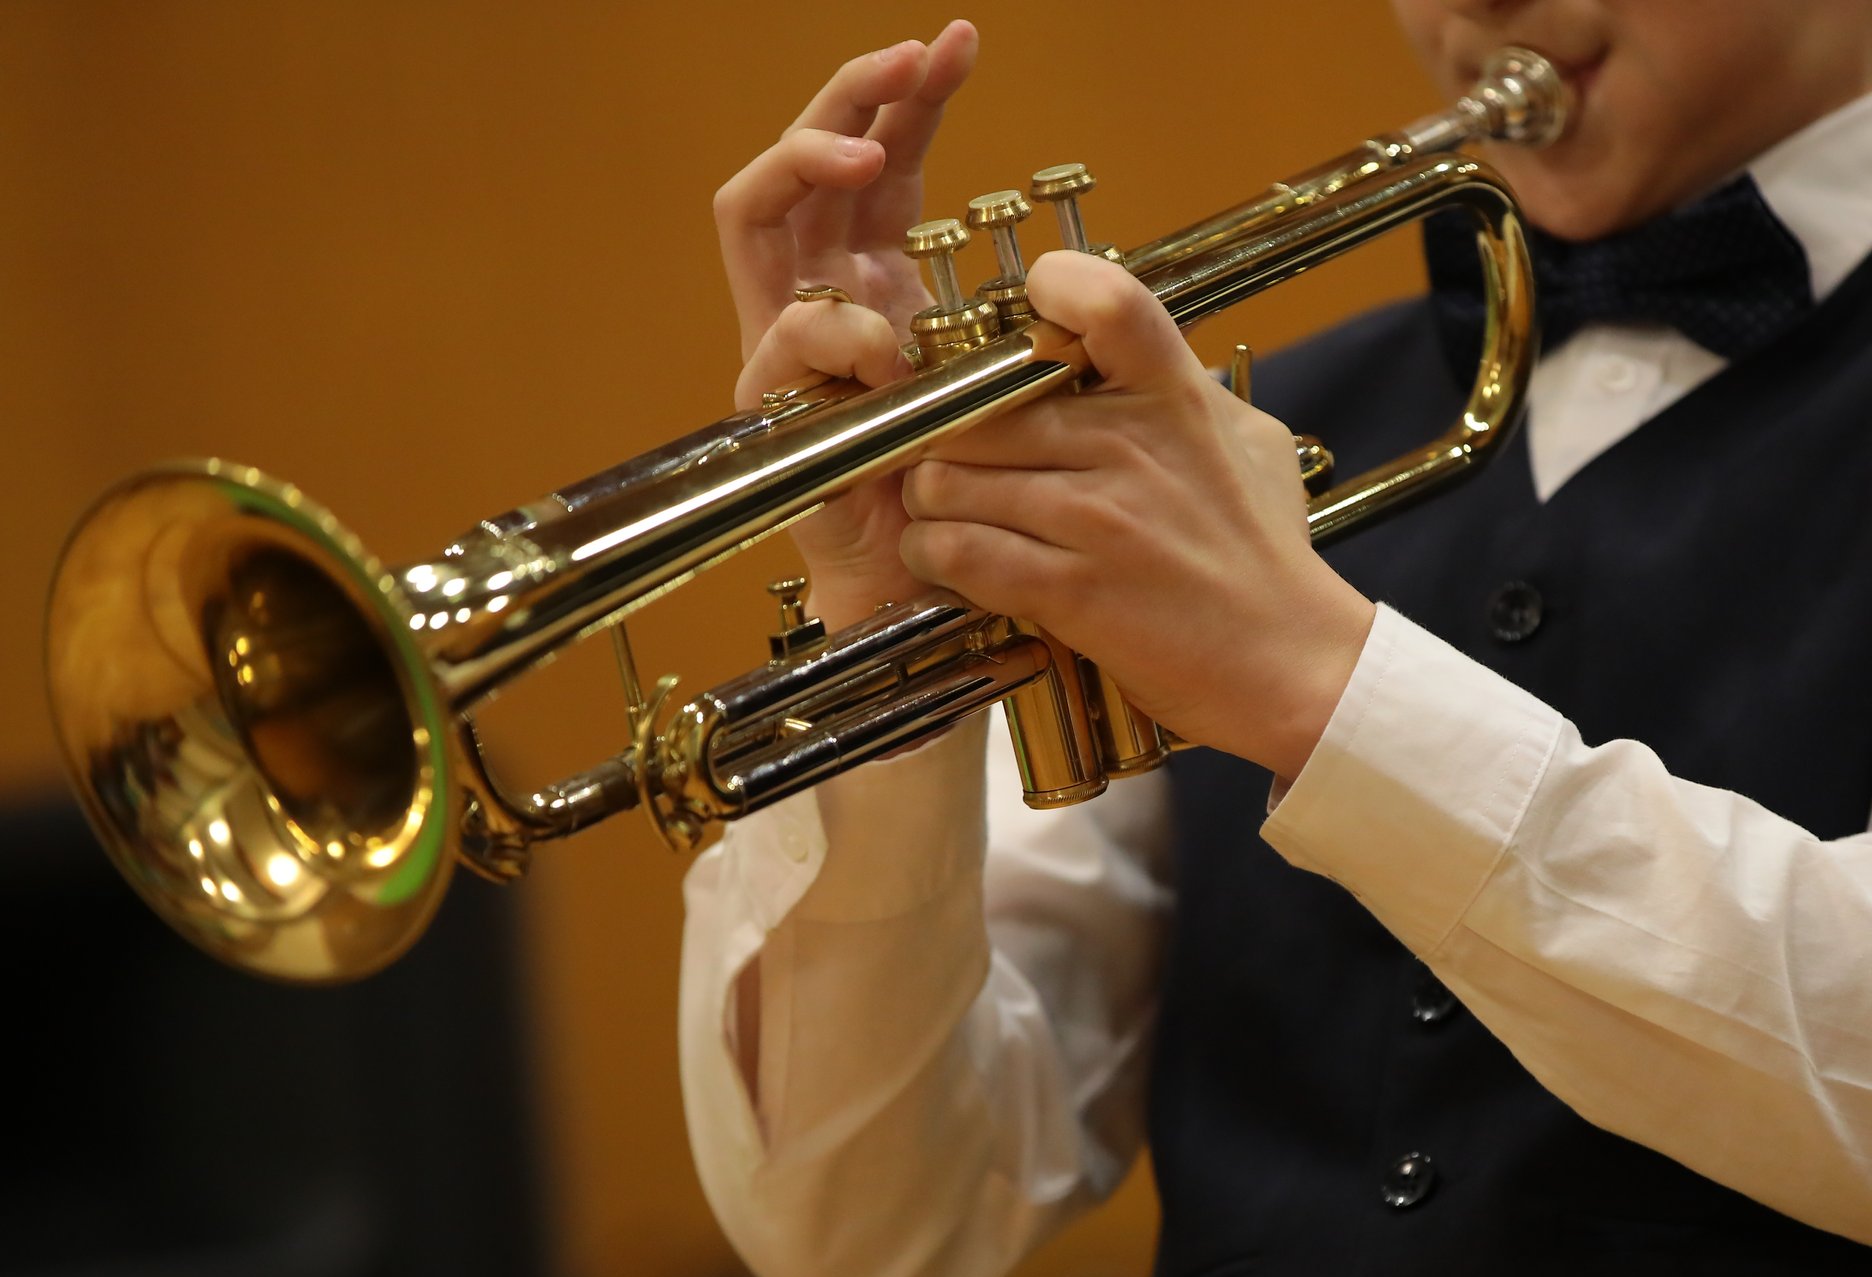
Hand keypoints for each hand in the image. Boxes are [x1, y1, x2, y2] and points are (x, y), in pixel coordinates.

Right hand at [712, 20, 977, 621]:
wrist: (931, 587)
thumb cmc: (973, 487)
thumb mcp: (1009, 375)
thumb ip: (1021, 314)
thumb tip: (1076, 258)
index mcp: (879, 273)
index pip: (882, 159)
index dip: (912, 97)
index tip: (960, 45)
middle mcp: (823, 291)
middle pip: (806, 160)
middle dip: (851, 96)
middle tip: (909, 58)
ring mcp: (786, 340)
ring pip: (755, 213)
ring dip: (808, 168)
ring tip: (866, 153)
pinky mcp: (772, 404)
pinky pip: (779, 336)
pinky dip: (831, 325)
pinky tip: (884, 336)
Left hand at [898, 251, 1377, 779]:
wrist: (1291, 664)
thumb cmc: (1269, 557)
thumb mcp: (1251, 445)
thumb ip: (1188, 391)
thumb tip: (1132, 356)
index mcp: (1175, 396)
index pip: (1102, 300)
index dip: (1049, 294)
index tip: (1028, 332)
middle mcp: (1130, 445)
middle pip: (979, 406)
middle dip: (947, 435)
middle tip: (950, 458)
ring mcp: (1098, 518)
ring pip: (951, 478)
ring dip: (934, 501)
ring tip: (947, 516)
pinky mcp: (1071, 590)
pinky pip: (959, 551)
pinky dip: (937, 556)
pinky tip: (949, 562)